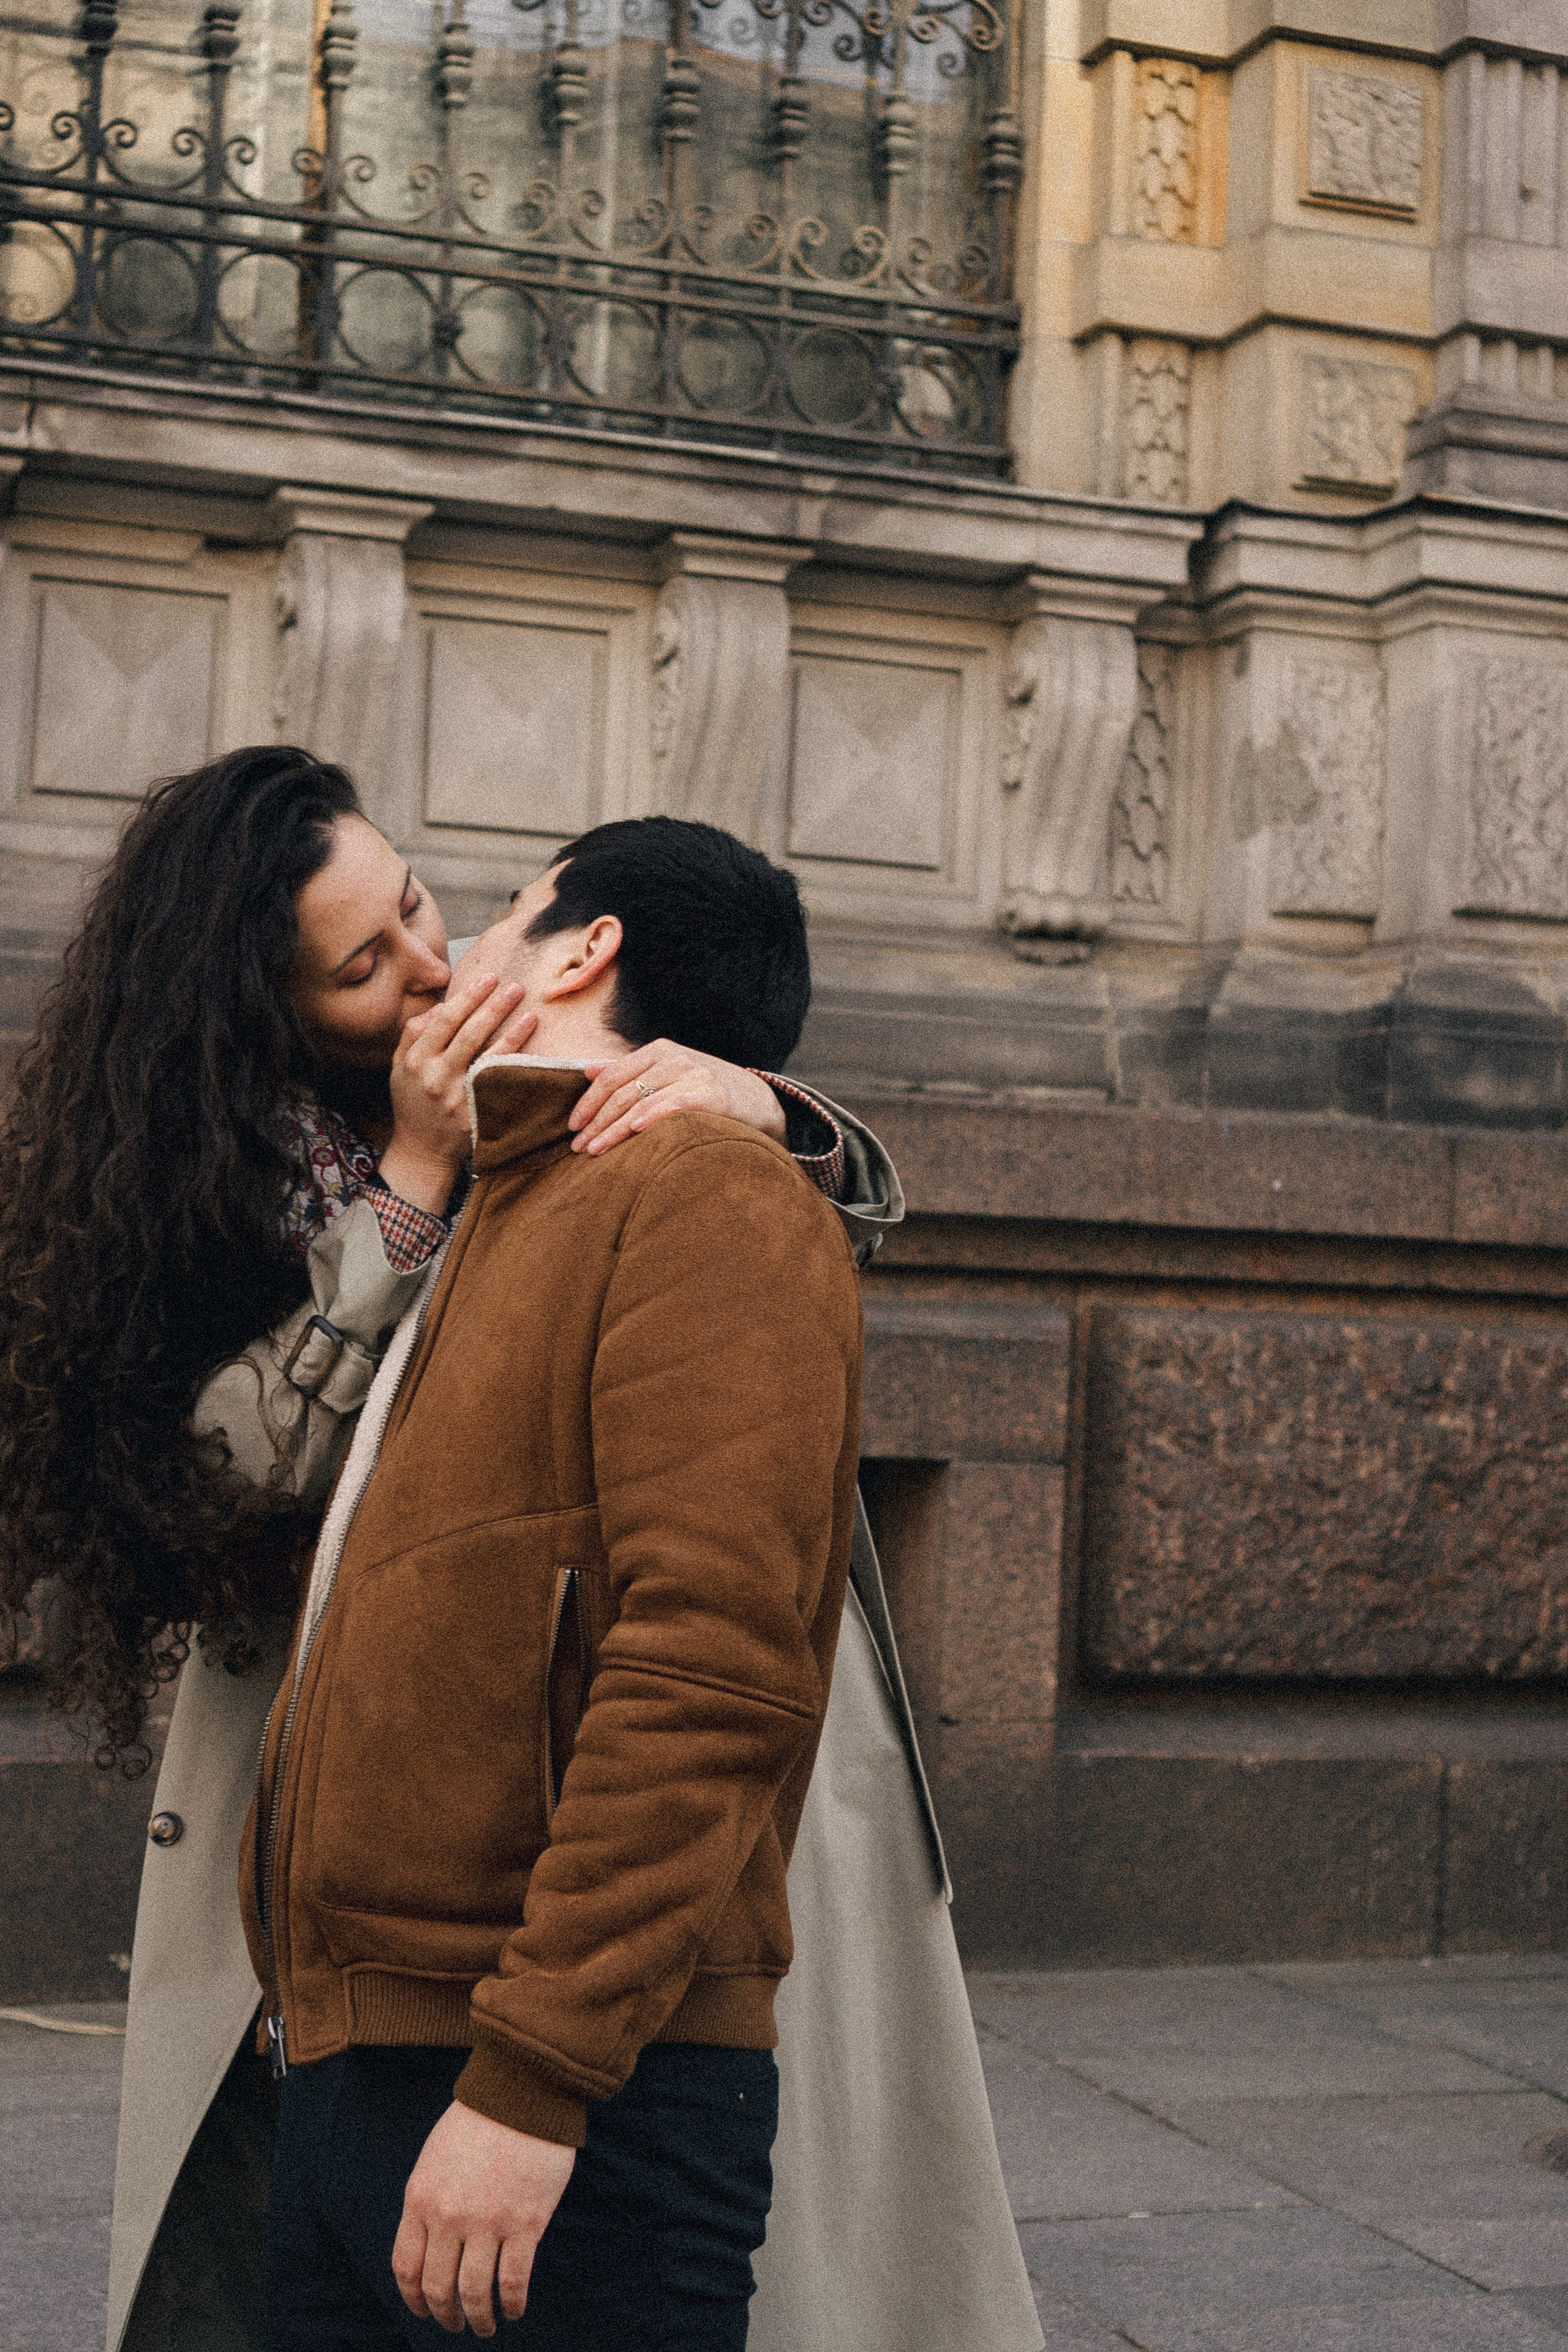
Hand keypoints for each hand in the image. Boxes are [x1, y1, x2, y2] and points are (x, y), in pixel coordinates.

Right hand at [381, 970, 536, 1212]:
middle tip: (514, 986)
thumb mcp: (401, 1067)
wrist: (421, 1151)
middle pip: (468, 1035)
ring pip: (487, 1059)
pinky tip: (531, 1053)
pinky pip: (499, 1085)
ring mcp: (458, 1099)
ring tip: (530, 1014)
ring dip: (511, 1034)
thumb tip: (438, 1006)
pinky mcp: (477, 1115)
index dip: (467, 997)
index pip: (444, 1021)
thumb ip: (413, 1034)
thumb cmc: (413, 1103)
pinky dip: (515, 1067)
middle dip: (493, 1008)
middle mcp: (436, 1078)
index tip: (488, 978)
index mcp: (416, 1061)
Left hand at [392, 2100, 575, 2336]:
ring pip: (474, 2293)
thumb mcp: (434, 2158)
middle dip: (445, 2316)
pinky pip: (514, 2281)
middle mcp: (448, 2217)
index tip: (424, 2310)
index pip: (406, 2268)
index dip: (413, 2299)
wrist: (522, 2092)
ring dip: (479, 2319)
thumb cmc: (479, 2120)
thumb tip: (429, 2245)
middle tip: (456, 2325)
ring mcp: (488, 2222)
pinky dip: (513, 2304)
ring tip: (486, 2326)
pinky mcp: (525, 2223)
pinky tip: (514, 2310)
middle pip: (438, 2288)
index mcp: (420, 2199)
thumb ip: (427, 2201)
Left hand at [569, 1042, 786, 1156]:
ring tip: (595, 1151)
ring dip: (614, 1130)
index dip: (588, 1101)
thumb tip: (586, 1070)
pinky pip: (673, 1105)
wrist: (756, 1099)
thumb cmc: (703, 1090)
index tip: (573, 1126)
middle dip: (596, 1121)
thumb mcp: (666, 1073)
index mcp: (657, 1050)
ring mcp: (692, 1074)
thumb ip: (628, 1070)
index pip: (611, 1075)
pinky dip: (652, 1117)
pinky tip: (635, 1131)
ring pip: (641, 1102)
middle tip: (578, 1147)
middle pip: (622, 1091)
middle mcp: (673, 1057)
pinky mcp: (711, 1094)